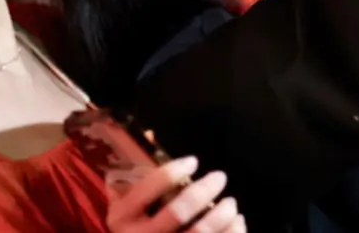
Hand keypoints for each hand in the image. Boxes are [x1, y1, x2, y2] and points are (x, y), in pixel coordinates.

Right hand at [107, 157, 244, 232]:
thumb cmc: (137, 229)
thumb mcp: (128, 209)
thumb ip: (138, 182)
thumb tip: (151, 135)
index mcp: (121, 219)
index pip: (146, 190)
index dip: (172, 172)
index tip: (193, 161)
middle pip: (179, 211)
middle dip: (204, 190)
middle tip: (220, 177)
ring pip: (200, 232)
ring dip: (222, 213)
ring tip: (230, 203)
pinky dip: (234, 231)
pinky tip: (237, 222)